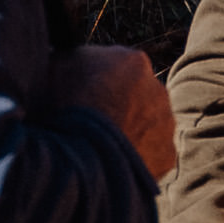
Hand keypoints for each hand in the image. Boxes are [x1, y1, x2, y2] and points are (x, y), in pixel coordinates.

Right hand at [66, 39, 177, 184]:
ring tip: (100, 146)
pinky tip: (113, 164)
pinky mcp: (167, 154)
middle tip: (92, 123)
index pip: (118, 67)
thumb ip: (72, 58)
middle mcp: (158, 88)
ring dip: (130, 131)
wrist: (83, 156)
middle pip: (137, 95)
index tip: (82, 95)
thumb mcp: (56, 66)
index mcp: (133, 61)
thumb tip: (69, 60)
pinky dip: (135, 158)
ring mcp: (166, 123)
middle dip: (119, 106)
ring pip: (148, 124)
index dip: (98, 82)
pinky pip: (151, 153)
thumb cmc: (62, 107)